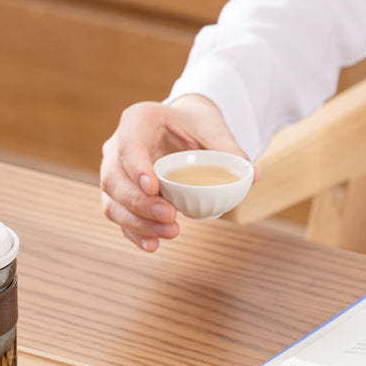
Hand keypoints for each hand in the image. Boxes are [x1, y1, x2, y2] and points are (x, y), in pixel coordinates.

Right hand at [100, 94, 248, 251]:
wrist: (181, 131)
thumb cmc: (194, 126)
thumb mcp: (212, 129)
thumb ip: (229, 150)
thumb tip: (252, 176)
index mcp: (137, 120)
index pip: (128, 144)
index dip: (137, 167)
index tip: (154, 187)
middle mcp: (117, 147)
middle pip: (114, 179)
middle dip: (139, 203)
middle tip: (171, 216)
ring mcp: (115, 173)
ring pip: (112, 202)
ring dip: (138, 223)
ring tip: (171, 232)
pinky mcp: (118, 196)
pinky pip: (119, 217)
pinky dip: (134, 233)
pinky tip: (154, 245)